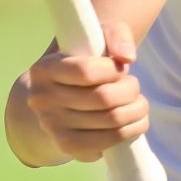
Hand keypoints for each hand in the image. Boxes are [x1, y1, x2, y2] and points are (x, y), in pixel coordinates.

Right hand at [20, 22, 148, 163]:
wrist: (64, 94)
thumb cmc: (86, 60)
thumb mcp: (98, 37)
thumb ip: (115, 35)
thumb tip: (127, 56)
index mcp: (44, 69)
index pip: (86, 71)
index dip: (113, 70)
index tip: (119, 68)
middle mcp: (41, 99)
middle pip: (103, 98)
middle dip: (131, 91)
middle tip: (134, 87)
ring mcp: (52, 126)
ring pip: (111, 121)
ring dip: (137, 111)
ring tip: (139, 104)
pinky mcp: (67, 146)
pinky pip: (106, 143)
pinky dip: (130, 132)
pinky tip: (133, 122)